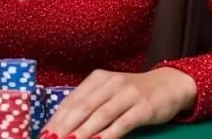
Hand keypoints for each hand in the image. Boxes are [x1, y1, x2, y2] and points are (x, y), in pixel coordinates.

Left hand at [41, 67, 196, 138]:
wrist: (167, 85)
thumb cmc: (132, 92)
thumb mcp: (108, 92)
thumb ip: (89, 104)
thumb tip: (62, 125)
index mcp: (98, 78)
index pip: (72, 100)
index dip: (57, 118)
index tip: (44, 134)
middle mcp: (111, 83)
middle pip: (82, 107)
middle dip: (64, 127)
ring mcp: (128, 94)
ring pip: (100, 115)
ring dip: (83, 132)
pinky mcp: (143, 107)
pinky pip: (123, 123)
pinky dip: (109, 134)